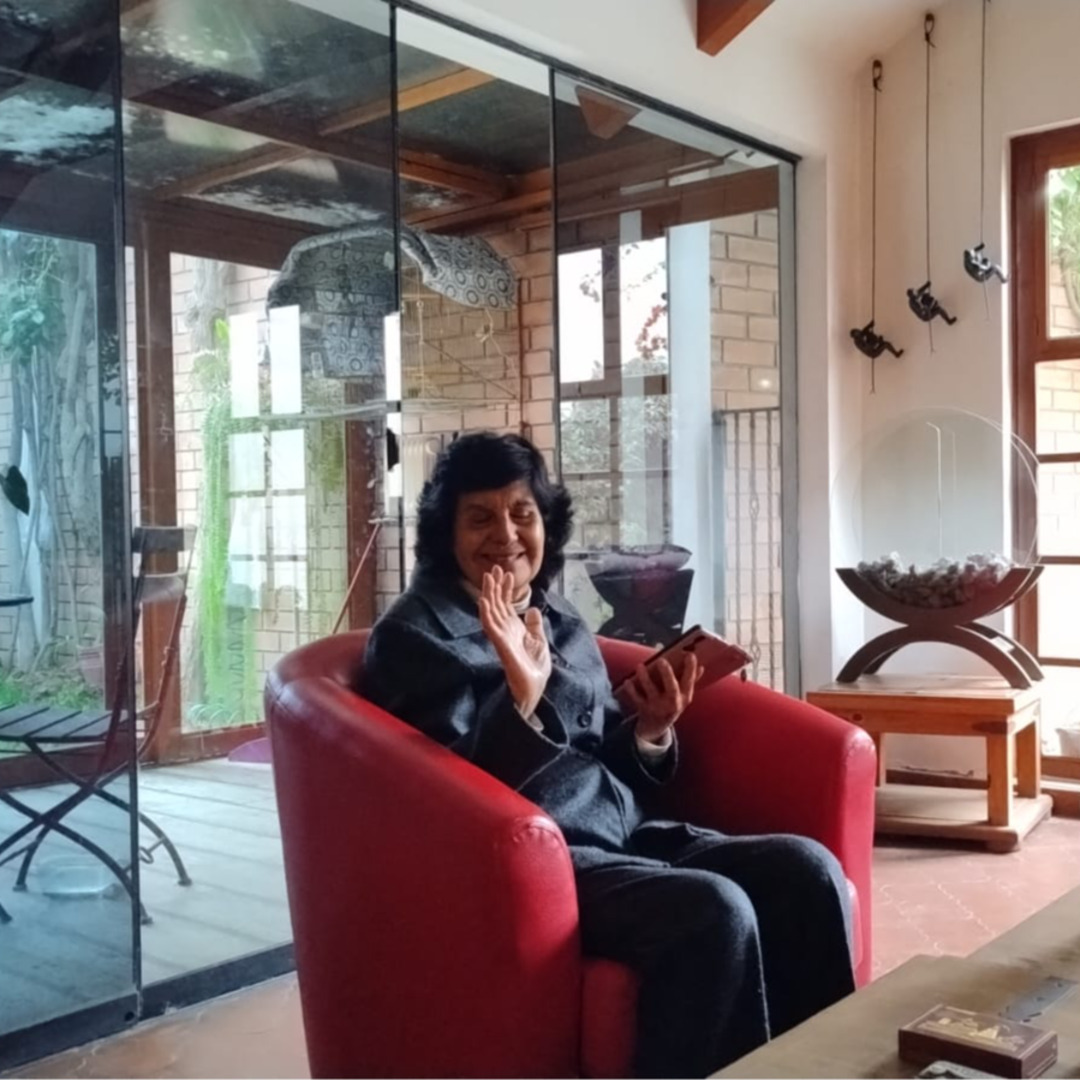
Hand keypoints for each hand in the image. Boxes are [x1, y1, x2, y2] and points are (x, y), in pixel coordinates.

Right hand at [478, 565, 551, 717]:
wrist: (535, 687)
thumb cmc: (534, 669)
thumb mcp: (539, 640)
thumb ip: (534, 625)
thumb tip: (532, 609)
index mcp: (514, 628)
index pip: (506, 604)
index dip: (505, 589)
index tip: (506, 573)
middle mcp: (505, 630)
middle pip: (496, 604)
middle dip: (494, 586)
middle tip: (493, 568)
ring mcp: (501, 637)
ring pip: (491, 611)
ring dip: (488, 594)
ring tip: (488, 578)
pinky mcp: (501, 645)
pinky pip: (490, 627)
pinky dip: (486, 613)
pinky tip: (483, 601)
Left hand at [623, 654, 700, 744]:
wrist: (656, 728)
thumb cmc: (671, 705)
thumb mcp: (683, 697)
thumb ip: (690, 681)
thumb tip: (702, 667)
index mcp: (684, 698)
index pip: (689, 682)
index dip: (691, 669)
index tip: (690, 655)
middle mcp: (672, 703)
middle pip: (671, 689)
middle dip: (667, 675)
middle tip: (662, 660)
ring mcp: (657, 707)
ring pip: (651, 692)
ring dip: (645, 679)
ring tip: (640, 666)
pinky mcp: (644, 709)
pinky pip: (637, 699)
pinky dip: (631, 690)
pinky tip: (628, 681)